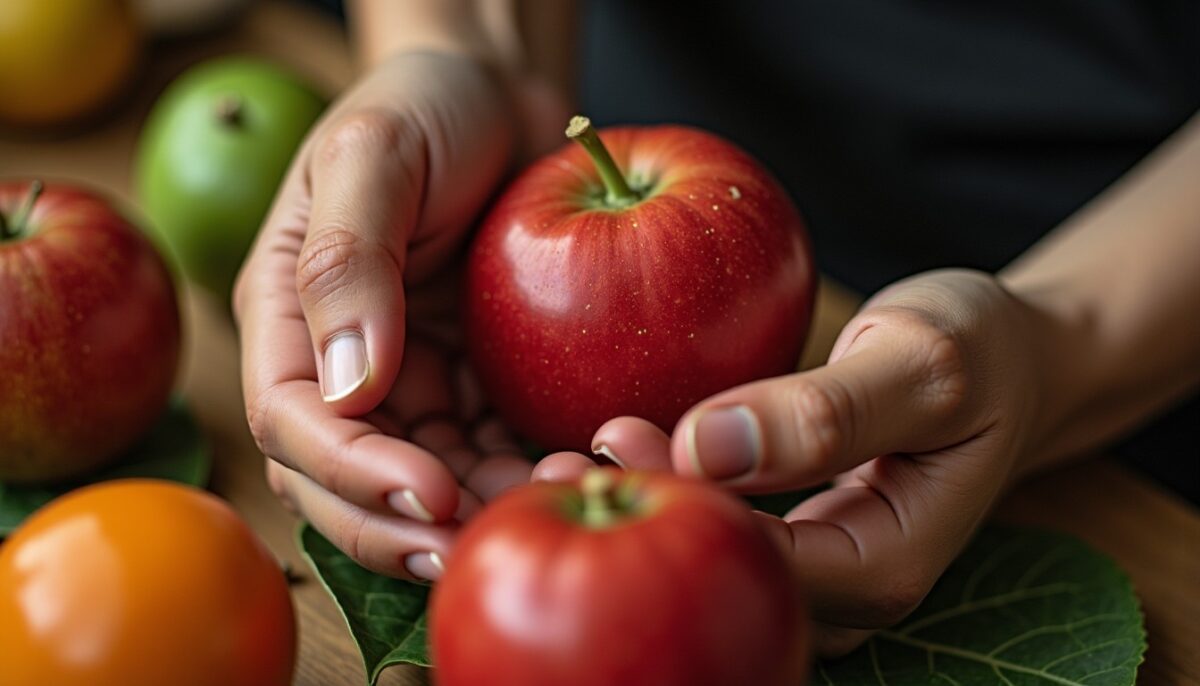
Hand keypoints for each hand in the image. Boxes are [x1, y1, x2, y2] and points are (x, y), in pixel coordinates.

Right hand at [235, 51, 565, 580]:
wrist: (502, 93)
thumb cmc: (427, 104)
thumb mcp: (375, 154)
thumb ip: (348, 260)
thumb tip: (348, 384)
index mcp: (290, 315)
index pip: (294, 423)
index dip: (353, 475)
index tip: (430, 495)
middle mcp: (343, 363)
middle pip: (348, 482)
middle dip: (407, 528)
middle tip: (483, 547)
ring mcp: (414, 380)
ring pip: (429, 481)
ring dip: (481, 510)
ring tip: (555, 498)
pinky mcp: (478, 384)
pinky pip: (493, 449)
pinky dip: (524, 472)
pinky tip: (578, 467)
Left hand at [534, 269, 1060, 653]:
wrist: (1009, 360)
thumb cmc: (979, 352)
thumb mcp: (922, 364)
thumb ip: (827, 410)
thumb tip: (708, 446)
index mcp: (879, 567)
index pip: (756, 562)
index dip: (676, 511)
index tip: (606, 446)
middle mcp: (838, 588)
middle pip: (720, 580)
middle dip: (634, 531)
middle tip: (550, 472)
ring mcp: (811, 567)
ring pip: (709, 564)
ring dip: (637, 517)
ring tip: (554, 467)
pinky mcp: (789, 534)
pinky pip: (715, 532)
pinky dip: (661, 497)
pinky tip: (604, 456)